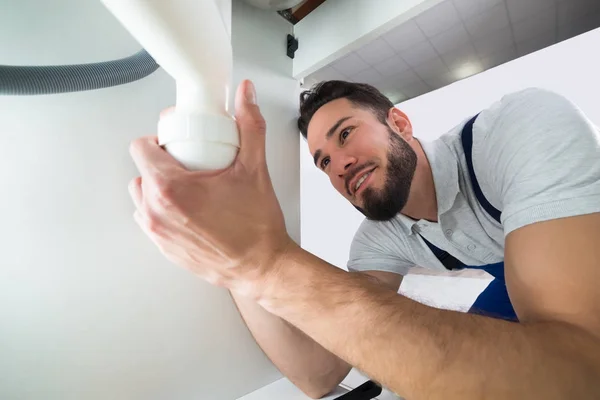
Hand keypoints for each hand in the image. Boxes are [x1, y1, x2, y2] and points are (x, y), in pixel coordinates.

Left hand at [128, 80, 293, 297]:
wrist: (262, 266)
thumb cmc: (256, 227)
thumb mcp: (254, 168)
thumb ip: (250, 126)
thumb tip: (246, 96)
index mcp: (170, 188)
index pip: (141, 148)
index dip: (157, 139)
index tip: (175, 141)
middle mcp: (156, 212)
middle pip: (141, 170)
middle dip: (161, 162)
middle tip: (188, 162)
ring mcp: (158, 233)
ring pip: (142, 196)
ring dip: (158, 187)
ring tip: (187, 185)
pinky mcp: (163, 248)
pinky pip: (150, 220)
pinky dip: (162, 210)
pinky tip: (187, 208)